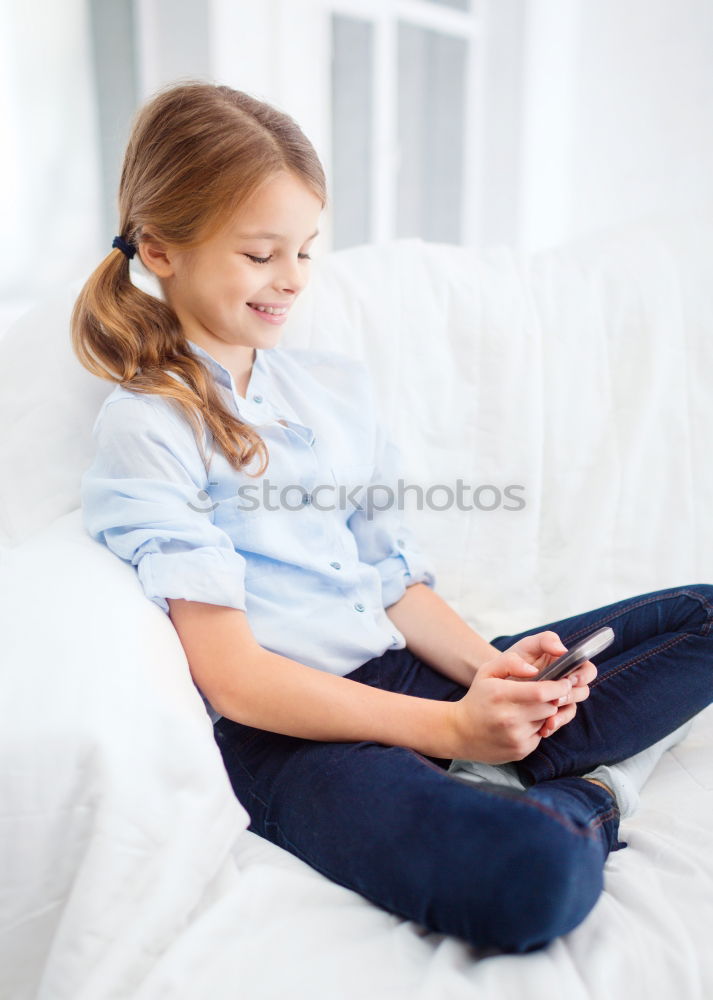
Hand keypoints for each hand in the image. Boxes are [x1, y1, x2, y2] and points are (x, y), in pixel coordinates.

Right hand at [449, 631, 595, 762]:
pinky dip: (537, 727)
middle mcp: (509, 718)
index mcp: (501, 695)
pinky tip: (522, 723)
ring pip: (547, 720)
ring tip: (529, 708)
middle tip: (550, 692)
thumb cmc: (478, 697)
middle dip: (554, 698)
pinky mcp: (520, 751)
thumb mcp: (487, 671)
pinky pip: (540, 735)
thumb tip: (534, 669)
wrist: (460, 732)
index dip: (559, 686)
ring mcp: (515, 737)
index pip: (542, 692)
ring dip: (545, 713)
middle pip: (550, 706)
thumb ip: (511, 662)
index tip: (563, 681)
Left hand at [520, 633, 596, 738]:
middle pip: (583, 690)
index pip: (586, 669)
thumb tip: (561, 650)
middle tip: (557, 699)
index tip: (569, 680)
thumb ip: (544, 641)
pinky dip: (553, 725)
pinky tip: (544, 728)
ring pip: (572, 708)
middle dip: (572, 695)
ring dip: (563, 713)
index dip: (583, 675)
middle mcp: (564, 682)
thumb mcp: (526, 645)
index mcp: (564, 663)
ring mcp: (557, 699)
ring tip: (549, 718)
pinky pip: (559, 721)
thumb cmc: (512, 662)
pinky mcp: (550, 715)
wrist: (491, 686)